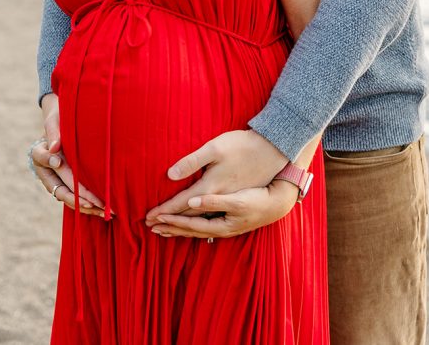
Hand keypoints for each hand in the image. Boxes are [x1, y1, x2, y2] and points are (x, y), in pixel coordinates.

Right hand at [32, 94, 108, 216]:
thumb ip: (53, 132)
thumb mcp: (53, 121)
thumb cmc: (58, 120)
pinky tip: (103, 209)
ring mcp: (56, 180)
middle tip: (96, 203)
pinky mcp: (67, 183)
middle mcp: (46, 172)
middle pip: (62, 188)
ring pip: (69, 198)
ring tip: (105, 212)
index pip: (44, 160)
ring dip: (87, 206)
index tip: (59, 162)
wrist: (61, 124)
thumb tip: (55, 149)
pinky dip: (88, 204)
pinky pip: (76, 198)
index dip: (52, 164)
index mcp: (38, 154)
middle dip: (80, 197)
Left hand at [148, 181, 298, 238]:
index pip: (189, 221)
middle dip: (170, 227)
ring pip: (196, 229)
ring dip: (178, 228)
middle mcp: (221, 228)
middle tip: (150, 226)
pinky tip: (186, 224)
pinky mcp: (228, 220)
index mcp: (220, 222)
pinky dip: (190, 225)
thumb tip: (192, 202)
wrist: (279, 199)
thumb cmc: (259, 198)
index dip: (171, 218)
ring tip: (162, 228)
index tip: (154, 216)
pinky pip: (202, 225)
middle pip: (190, 229)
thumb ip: (214, 201)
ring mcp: (225, 226)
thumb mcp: (238, 198)